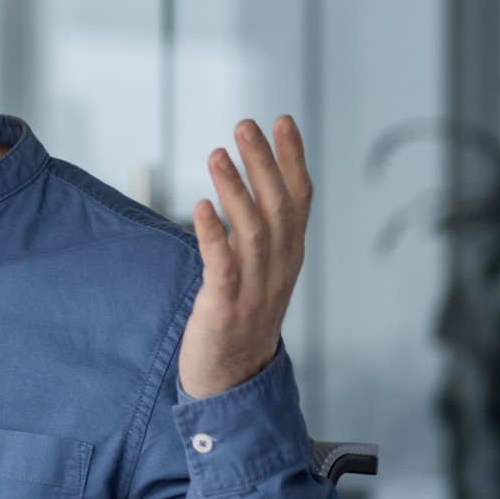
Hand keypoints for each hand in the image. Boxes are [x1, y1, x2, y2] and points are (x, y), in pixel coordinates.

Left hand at [177, 116, 310, 398]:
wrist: (232, 379)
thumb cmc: (239, 318)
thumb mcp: (260, 271)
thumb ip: (259, 233)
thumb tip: (247, 188)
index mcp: (289, 255)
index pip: (300, 197)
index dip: (292, 157)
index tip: (283, 120)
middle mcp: (279, 267)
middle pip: (279, 205)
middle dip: (264, 162)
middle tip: (245, 124)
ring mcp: (256, 288)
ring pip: (253, 230)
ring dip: (235, 189)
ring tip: (216, 154)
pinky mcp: (226, 306)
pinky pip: (223, 265)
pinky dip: (213, 235)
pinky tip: (199, 208)